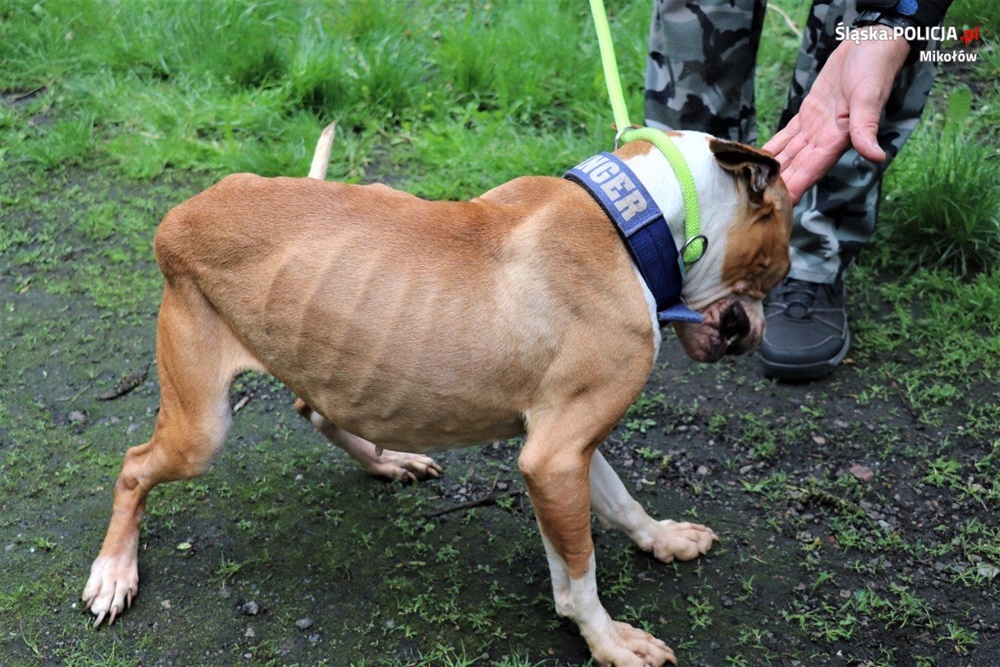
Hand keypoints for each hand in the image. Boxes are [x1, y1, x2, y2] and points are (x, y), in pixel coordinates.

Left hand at [763, 36, 910, 203]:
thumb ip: (866, 128)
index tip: (779, 206)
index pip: (812, 169)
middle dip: (778, 184)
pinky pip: (787, 136)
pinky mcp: (808, 113)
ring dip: (773, 170)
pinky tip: (758, 158)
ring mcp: (815, 127)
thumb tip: (877, 156)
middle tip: (755, 202)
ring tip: (752, 185)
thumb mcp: (869, 97)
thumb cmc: (874, 69)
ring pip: (789, 155)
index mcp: (838, 139)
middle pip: (796, 168)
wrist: (871, 44)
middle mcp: (825, 138)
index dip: (796, 187)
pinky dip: (773, 147)